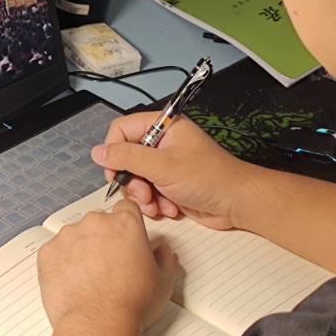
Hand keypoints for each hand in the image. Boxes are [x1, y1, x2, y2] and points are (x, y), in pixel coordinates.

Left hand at [37, 200, 176, 333]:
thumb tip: (162, 250)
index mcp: (125, 224)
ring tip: (89, 279)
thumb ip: (164, 257)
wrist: (98, 324)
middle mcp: (95, 223)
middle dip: (102, 240)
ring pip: (75, 236)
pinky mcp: (48, 252)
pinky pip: (54, 252)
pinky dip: (61, 264)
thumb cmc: (130, 304)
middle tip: (108, 267)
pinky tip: (72, 283)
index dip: (126, 224)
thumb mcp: (162, 281)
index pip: (126, 208)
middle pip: (99, 222)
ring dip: (80, 251)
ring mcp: (68, 235)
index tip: (124, 238)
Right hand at [91, 113, 256, 229]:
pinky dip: (155, 203)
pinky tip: (169, 209)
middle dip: (132, 180)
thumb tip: (97, 152)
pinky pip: (149, 191)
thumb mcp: (162, 166)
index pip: (122, 130)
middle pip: (126, 157)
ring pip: (136, 178)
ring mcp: (166, 164)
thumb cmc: (207, 178)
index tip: (115, 172)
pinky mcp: (170, 184)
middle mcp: (162, 142)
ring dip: (143, 196)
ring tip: (157, 206)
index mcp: (163, 126)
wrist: (237, 203)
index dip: (114, 150)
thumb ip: (127, 157)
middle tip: (143, 193)